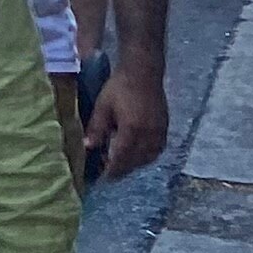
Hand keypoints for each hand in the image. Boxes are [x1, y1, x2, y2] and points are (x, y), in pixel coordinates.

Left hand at [85, 59, 165, 182]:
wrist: (143, 73)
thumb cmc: (119, 87)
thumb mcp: (102, 106)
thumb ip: (97, 128)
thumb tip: (88, 147)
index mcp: (132, 131)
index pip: (121, 159)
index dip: (111, 171)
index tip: (102, 179)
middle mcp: (149, 136)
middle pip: (135, 162)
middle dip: (121, 170)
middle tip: (107, 172)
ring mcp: (159, 134)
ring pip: (147, 158)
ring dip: (133, 164)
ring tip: (119, 163)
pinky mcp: (165, 129)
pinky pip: (156, 151)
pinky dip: (145, 157)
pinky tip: (136, 153)